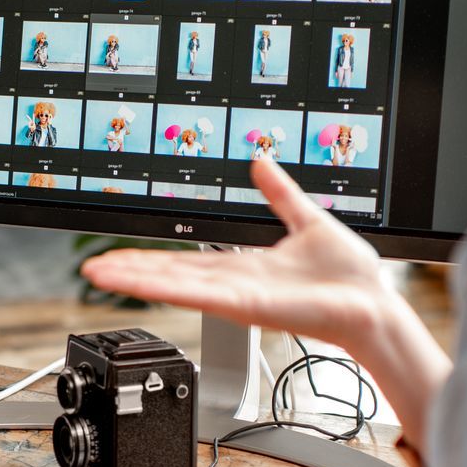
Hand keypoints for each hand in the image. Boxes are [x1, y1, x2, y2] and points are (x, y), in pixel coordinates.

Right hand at [81, 157, 393, 353]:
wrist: (372, 305)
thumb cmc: (349, 277)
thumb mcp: (307, 220)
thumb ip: (281, 193)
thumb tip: (262, 160)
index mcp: (245, 268)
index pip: (187, 261)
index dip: (151, 257)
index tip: (121, 253)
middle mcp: (235, 286)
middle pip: (171, 276)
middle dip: (131, 271)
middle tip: (93, 268)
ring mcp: (237, 298)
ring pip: (176, 286)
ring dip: (135, 280)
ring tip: (99, 275)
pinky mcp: (247, 306)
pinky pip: (199, 295)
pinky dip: (164, 288)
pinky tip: (136, 282)